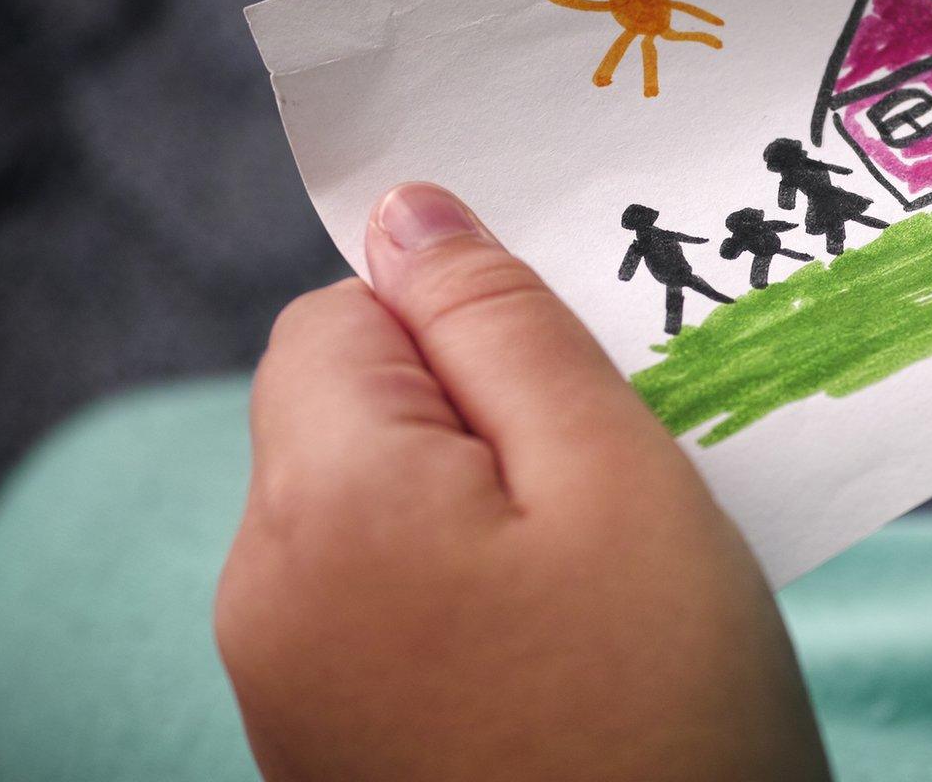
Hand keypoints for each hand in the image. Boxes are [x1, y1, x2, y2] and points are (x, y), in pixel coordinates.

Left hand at [215, 183, 829, 781]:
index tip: (580, 379)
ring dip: (489, 504)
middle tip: (620, 477)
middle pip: (354, 412)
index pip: (344, 313)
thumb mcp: (614, 474)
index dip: (465, 318)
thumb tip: (406, 205)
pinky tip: (573, 643)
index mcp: (318, 503)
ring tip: (612, 574)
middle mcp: (263, 593)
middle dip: (483, 413)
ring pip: (377, 509)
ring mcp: (286, 687)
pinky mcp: (330, 749)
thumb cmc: (668, 710)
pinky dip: (473, 590)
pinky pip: (385, 604)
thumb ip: (500, 322)